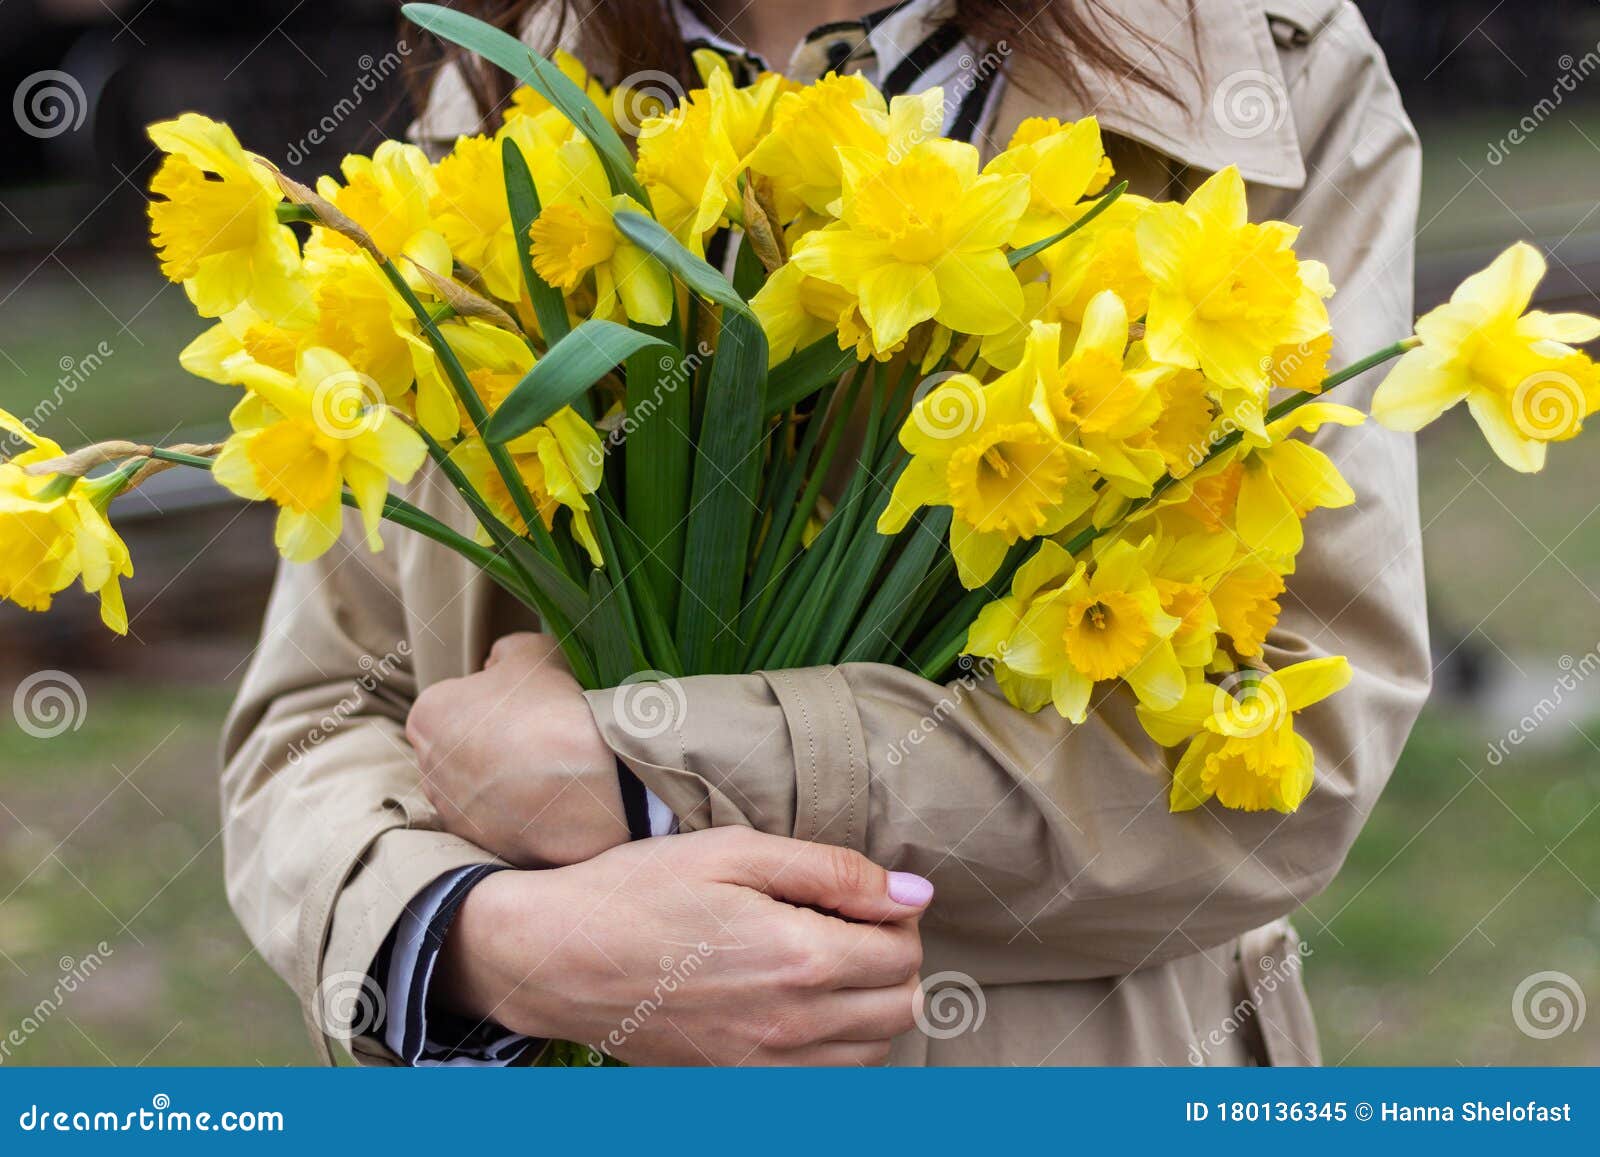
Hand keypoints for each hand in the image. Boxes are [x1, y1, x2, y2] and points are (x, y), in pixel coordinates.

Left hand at [406, 632, 627, 865]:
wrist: (586, 782)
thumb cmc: (555, 708)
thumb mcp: (534, 651)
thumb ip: (505, 651)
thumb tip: (495, 664)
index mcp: (429, 713)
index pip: (455, 700)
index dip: (493, 698)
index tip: (527, 703)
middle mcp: (428, 766)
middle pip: (460, 745)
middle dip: (491, 740)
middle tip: (539, 733)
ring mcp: (453, 810)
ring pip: (476, 786)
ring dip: (502, 778)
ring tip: (549, 768)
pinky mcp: (480, 844)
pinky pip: (496, 820)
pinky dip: (518, 811)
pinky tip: (551, 798)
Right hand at [433, 827, 933, 1065]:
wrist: (559, 957)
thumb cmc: (642, 890)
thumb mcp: (736, 853)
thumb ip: (833, 872)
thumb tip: (913, 892)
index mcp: (799, 958)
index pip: (904, 952)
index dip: (897, 915)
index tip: (863, 894)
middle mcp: (793, 1024)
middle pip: (902, 1006)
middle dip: (894, 960)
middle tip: (852, 922)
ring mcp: (766, 1064)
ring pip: (872, 1050)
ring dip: (871, 1003)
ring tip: (827, 959)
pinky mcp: (739, 1082)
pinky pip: (826, 1080)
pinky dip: (836, 1044)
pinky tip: (801, 1001)